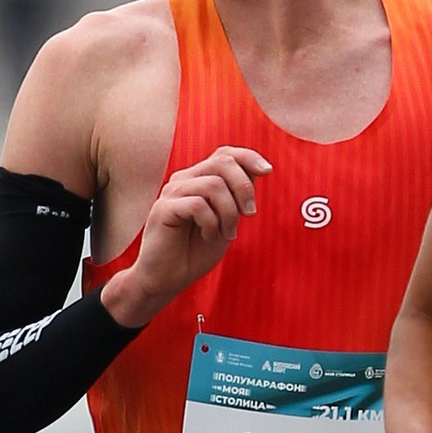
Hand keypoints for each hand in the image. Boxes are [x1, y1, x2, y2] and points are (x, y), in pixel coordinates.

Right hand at [99, 147, 269, 327]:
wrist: (168, 279)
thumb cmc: (196, 250)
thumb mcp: (227, 220)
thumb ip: (238, 195)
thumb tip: (260, 169)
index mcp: (198, 178)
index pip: (225, 153)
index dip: (249, 157)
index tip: (268, 171)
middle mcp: (184, 180)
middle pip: (222, 163)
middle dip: (244, 188)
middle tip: (249, 214)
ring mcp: (172, 192)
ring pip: (214, 184)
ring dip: (229, 212)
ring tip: (227, 232)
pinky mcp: (163, 209)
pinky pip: (198, 205)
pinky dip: (211, 222)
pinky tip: (208, 235)